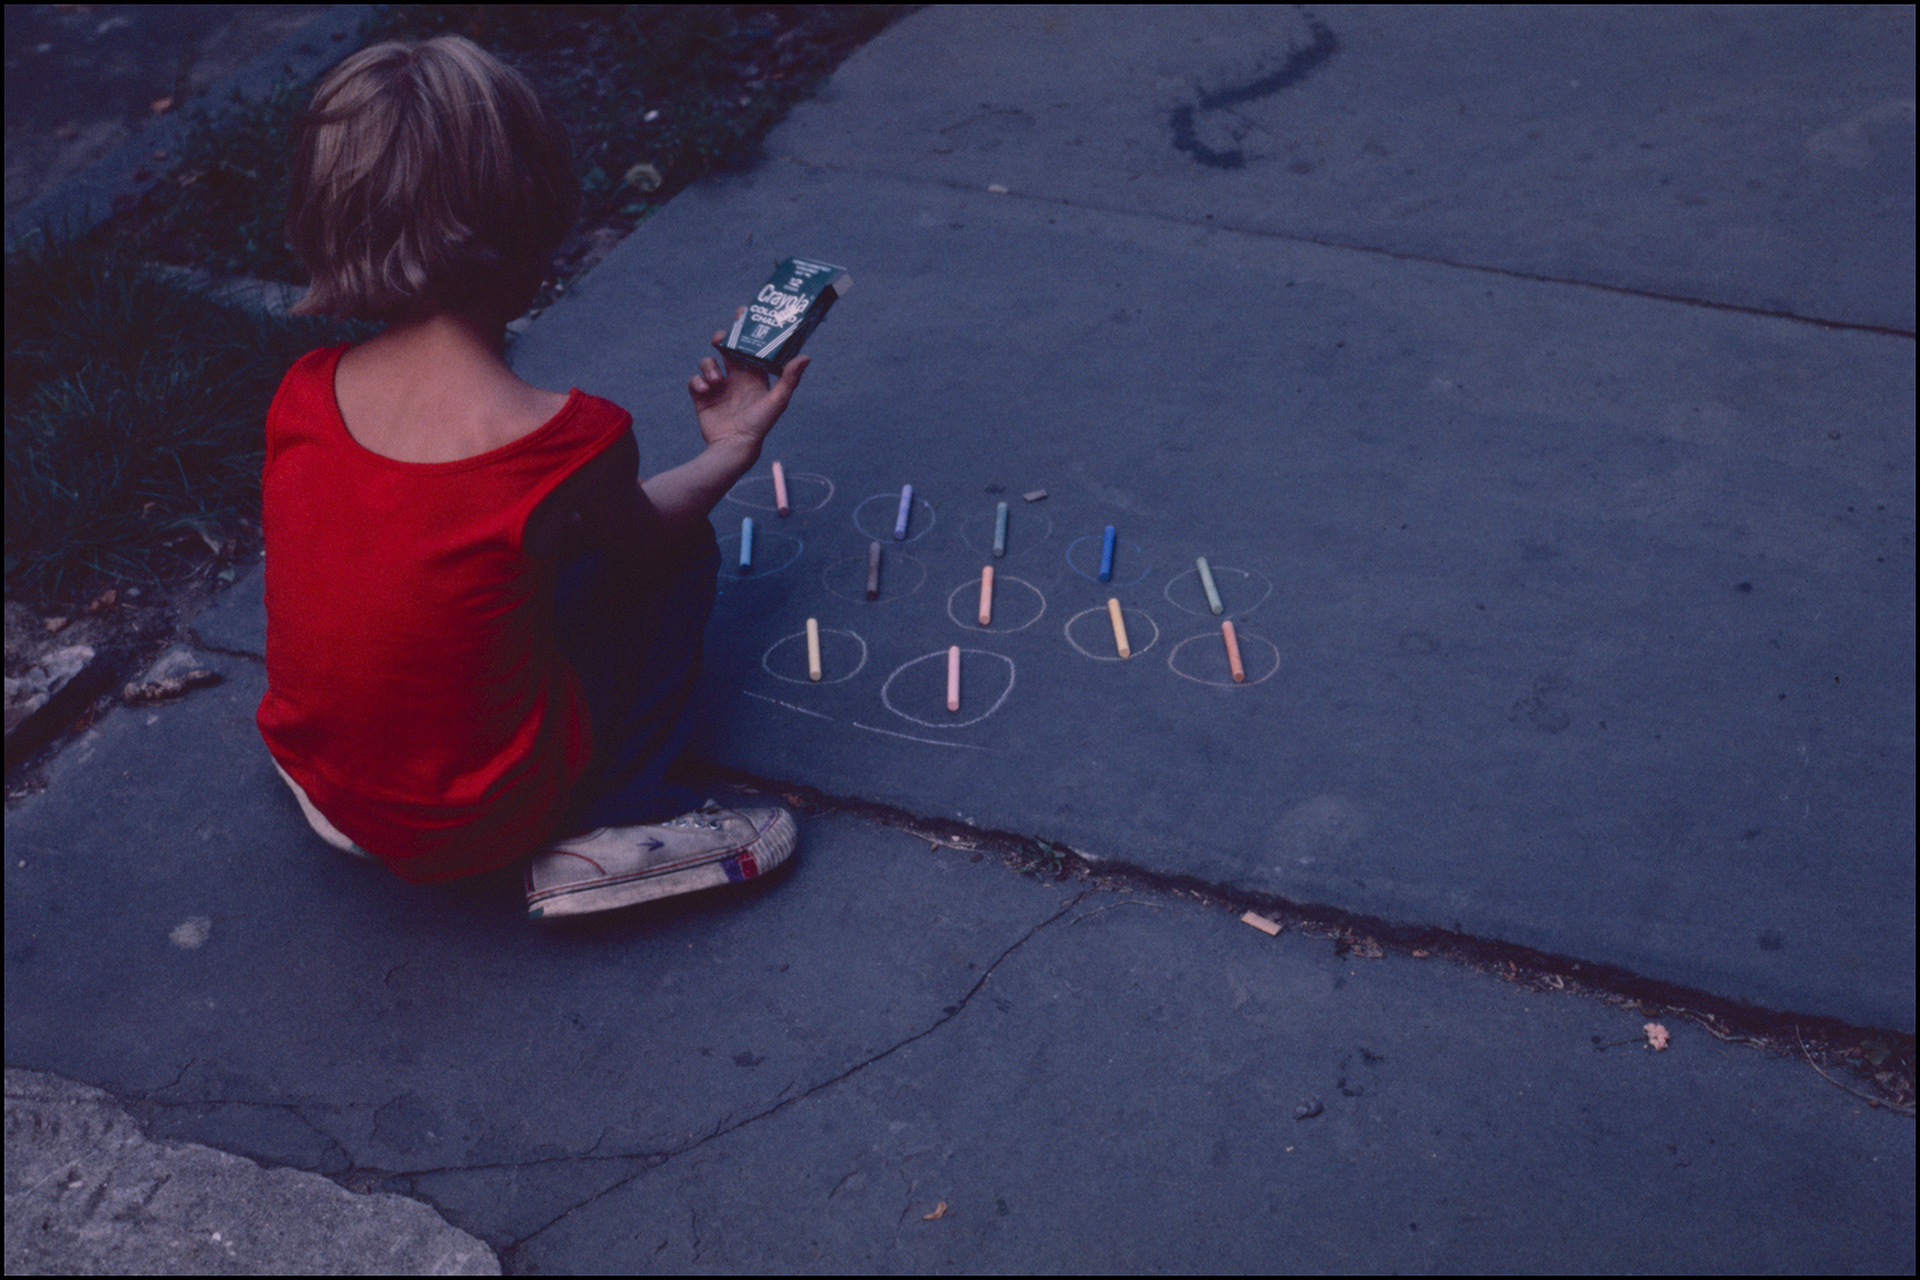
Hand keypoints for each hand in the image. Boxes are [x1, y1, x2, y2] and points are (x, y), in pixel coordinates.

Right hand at [687, 320, 808, 457]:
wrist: (735, 447)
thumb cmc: (760, 425)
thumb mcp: (777, 401)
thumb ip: (790, 379)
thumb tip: (806, 356)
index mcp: (753, 376)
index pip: (749, 347)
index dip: (745, 329)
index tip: (742, 313)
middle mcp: (735, 379)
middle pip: (726, 348)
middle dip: (722, 339)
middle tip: (721, 339)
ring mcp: (718, 388)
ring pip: (708, 363)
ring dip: (709, 366)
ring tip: (716, 381)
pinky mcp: (702, 397)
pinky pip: (695, 381)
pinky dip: (698, 382)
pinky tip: (707, 391)